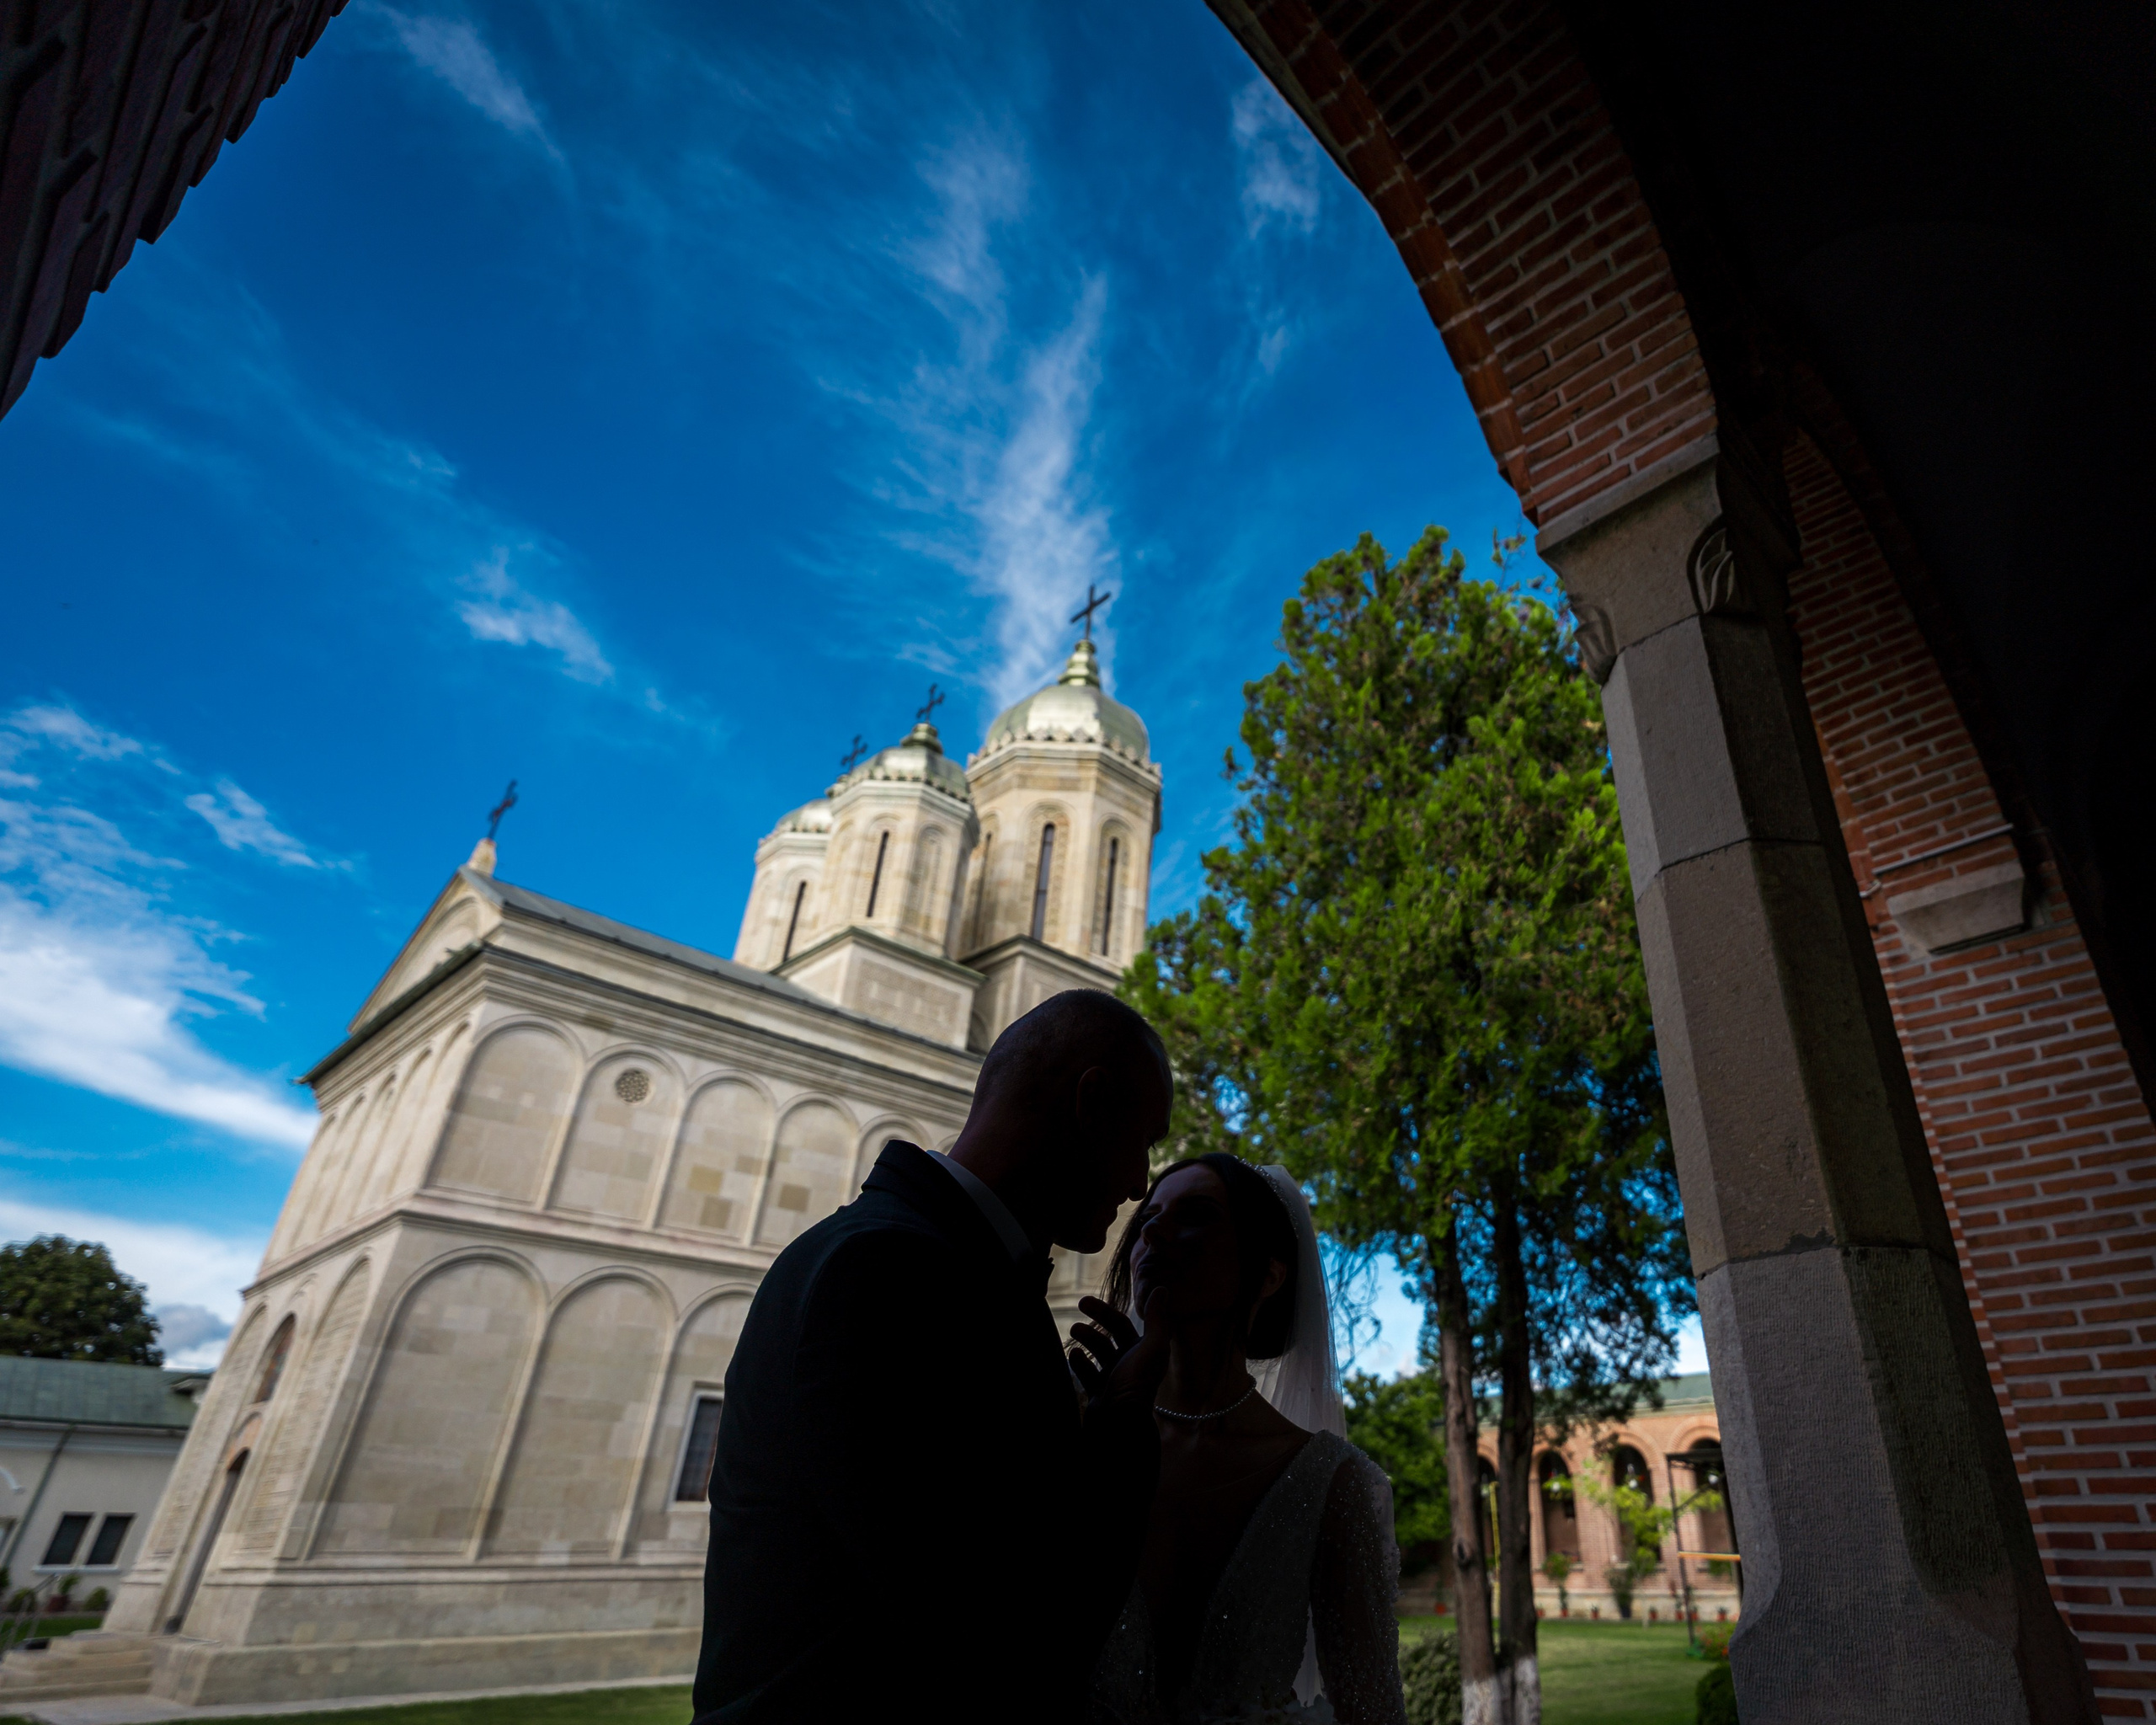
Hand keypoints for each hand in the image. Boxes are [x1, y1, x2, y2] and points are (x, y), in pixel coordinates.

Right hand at [1067, 1291, 1168, 1412]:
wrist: (1120, 1421)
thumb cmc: (1137, 1382)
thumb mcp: (1152, 1347)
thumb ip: (1157, 1319)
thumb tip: (1162, 1289)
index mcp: (1143, 1352)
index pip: (1121, 1325)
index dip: (1104, 1312)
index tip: (1083, 1302)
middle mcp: (1129, 1364)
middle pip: (1108, 1338)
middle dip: (1094, 1323)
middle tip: (1076, 1311)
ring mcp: (1113, 1380)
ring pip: (1097, 1355)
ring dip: (1087, 1340)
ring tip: (1073, 1332)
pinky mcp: (1099, 1394)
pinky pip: (1088, 1375)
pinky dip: (1080, 1364)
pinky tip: (1073, 1355)